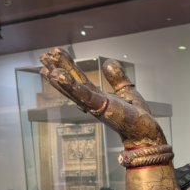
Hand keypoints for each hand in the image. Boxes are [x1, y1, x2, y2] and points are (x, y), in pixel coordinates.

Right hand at [40, 48, 164, 146]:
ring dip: (60, 78)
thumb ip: (117, 78)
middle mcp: (92, 102)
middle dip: (57, 69)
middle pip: (71, 83)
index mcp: (97, 98)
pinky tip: (60, 75)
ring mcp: (96, 106)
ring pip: (74, 89)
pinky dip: (72, 86)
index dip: (65, 68)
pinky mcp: (102, 107)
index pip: (77, 81)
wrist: (146, 132)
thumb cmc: (136, 117)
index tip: (52, 58)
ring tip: (47, 67)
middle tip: (43, 56)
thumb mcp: (125, 91)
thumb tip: (109, 63)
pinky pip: (84, 95)